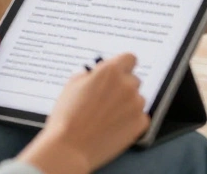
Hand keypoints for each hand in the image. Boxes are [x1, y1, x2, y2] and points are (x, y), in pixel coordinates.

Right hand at [18, 53, 149, 173]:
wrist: (69, 148)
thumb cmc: (67, 117)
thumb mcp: (72, 85)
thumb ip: (91, 75)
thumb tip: (98, 74)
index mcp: (111, 71)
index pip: (129, 59)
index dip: (123, 66)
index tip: (118, 73)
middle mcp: (127, 85)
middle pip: (133, 80)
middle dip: (123, 87)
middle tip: (107, 101)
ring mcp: (136, 104)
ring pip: (137, 99)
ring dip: (127, 104)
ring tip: (107, 118)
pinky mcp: (140, 123)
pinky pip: (140, 117)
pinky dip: (131, 121)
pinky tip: (114, 127)